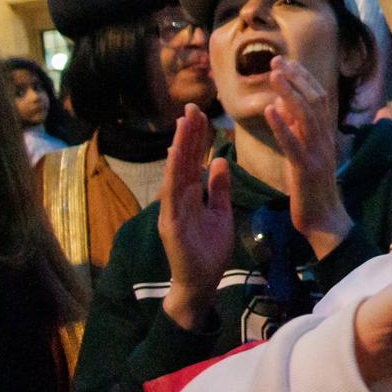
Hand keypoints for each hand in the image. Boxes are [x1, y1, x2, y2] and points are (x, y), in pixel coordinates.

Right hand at [157, 104, 231, 332]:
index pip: (192, 160)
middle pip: (182, 160)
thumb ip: (218, 188)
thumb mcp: (220, 212)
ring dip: (179, 147)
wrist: (201, 283)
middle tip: (192, 107)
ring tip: (184, 123)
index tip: (201, 114)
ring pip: (175, 172)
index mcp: (189, 194)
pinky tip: (176, 157)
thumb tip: (220, 160)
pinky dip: (173, 175)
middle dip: (187, 134)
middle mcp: (177, 198)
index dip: (195, 138)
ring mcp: (171, 210)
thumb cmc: (208, 250)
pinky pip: (171, 196)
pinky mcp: (170, 224)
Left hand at [262, 58, 351, 258]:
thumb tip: (282, 104)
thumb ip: (297, 129)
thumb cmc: (312, 188)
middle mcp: (325, 139)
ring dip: (289, 93)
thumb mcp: (305, 153)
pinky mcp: (306, 169)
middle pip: (314, 100)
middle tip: (276, 61)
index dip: (302, 78)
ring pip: (306, 116)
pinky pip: (293, 144)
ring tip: (274, 75)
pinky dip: (282, 125)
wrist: (324, 220)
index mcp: (325, 135)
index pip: (318, 97)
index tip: (285, 62)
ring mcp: (318, 153)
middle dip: (295, 78)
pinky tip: (269, 110)